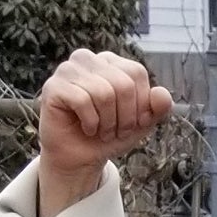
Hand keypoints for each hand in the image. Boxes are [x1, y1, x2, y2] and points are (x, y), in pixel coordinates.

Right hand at [36, 49, 174, 216]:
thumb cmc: (110, 134)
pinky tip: (88, 128)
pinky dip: (91, 122)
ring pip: (103, 93)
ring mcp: (68, 70)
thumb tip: (162, 94)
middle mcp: (88, 59)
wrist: (82, 157)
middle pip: (122, 84)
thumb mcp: (142, 123)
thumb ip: (158, 108)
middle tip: (116, 131)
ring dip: (108, 123)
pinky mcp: (53, 86)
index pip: (136, 73)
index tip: (134, 123)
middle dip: (125, 117)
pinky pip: (82, 100)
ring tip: (102, 131)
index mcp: (111, 61)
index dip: (141, 103)